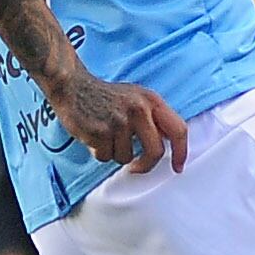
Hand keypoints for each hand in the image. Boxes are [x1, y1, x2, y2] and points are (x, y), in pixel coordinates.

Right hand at [50, 73, 187, 172]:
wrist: (73, 86)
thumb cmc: (106, 97)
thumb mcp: (137, 98)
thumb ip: (154, 118)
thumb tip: (169, 145)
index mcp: (152, 101)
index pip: (178, 129)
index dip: (182, 152)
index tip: (178, 167)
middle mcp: (139, 109)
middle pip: (156, 152)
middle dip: (146, 165)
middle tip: (136, 167)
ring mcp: (119, 121)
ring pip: (126, 158)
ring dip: (115, 153)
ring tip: (105, 136)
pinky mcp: (100, 132)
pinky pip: (105, 156)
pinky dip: (99, 152)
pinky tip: (94, 136)